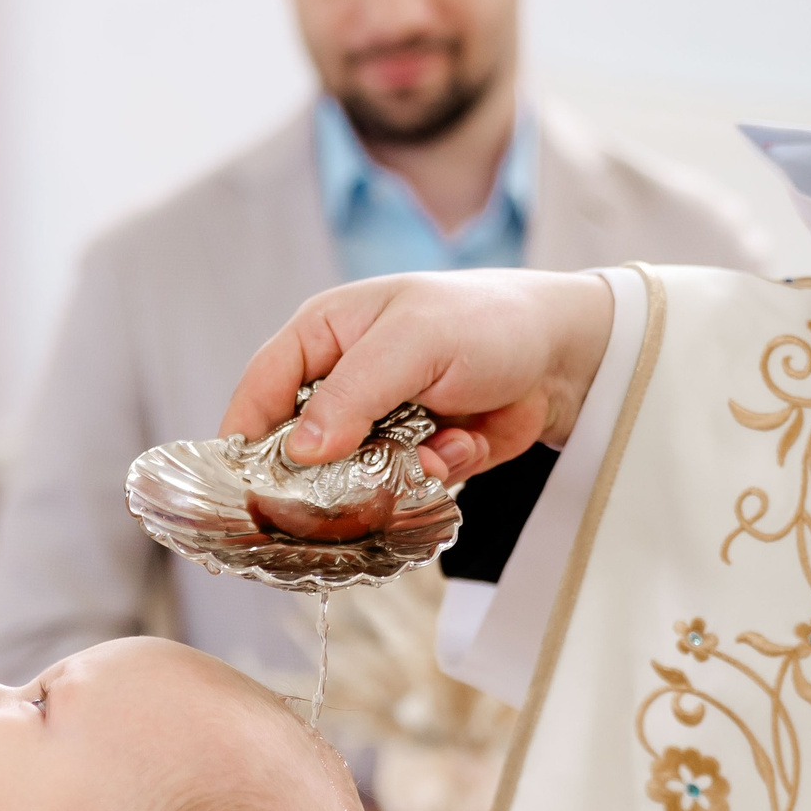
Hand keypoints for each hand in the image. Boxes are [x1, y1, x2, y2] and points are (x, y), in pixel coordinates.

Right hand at [220, 269, 614, 476]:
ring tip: (437, 449)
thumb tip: (301, 451)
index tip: (242, 486)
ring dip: (390, 475)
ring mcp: (378, 422)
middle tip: (349, 489)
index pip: (262, 388)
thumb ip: (353, 393)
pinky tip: (466, 445)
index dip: (245, 436)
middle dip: (326, 472)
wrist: (569, 354)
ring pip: (349, 477)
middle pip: (299, 446)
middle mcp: (343, 381)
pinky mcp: (413, 454)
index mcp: (325, 336)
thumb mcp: (414, 343)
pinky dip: (432, 475)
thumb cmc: (488, 321)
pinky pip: (396, 488)